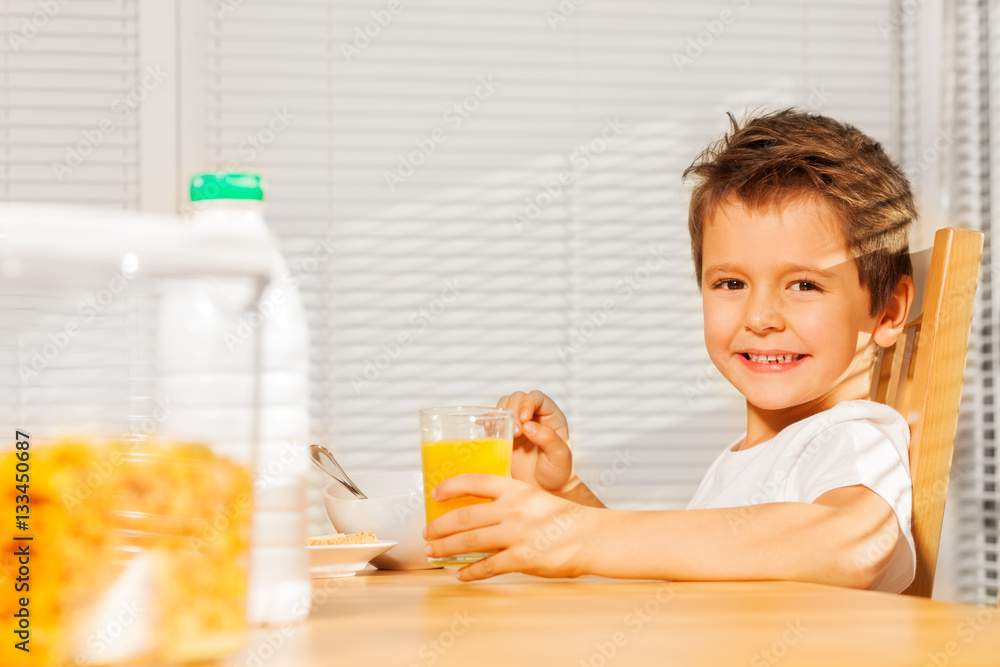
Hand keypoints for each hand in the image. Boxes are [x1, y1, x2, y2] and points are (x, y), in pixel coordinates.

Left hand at [423, 473, 594, 580]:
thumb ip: (508, 500)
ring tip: (434, 553)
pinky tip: (460, 574)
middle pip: (465, 515)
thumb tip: (477, 509)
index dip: (450, 487)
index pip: (474, 481)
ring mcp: (517, 534)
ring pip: (470, 540)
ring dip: (447, 548)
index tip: (435, 494)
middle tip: (428, 533)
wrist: (590, 537)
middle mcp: (513, 508)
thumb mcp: (533, 497)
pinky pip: (488, 566)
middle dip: (440, 526)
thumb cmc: (562, 518)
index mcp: (515, 489)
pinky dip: (470, 572)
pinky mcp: (522, 558)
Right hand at [497, 391, 574, 495]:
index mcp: (551, 417)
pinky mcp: (506, 435)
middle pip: (519, 398)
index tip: (524, 418)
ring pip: (505, 405)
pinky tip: (488, 430)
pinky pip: (494, 421)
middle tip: (516, 433)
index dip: (528, 403)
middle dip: (513, 411)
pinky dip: (489, 422)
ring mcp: (519, 425)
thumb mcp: (560, 457)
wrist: (546, 490)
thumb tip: (529, 425)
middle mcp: (534, 417)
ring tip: (505, 435)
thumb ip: (548, 438)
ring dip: (501, 416)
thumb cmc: (557, 473)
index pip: (537, 398)